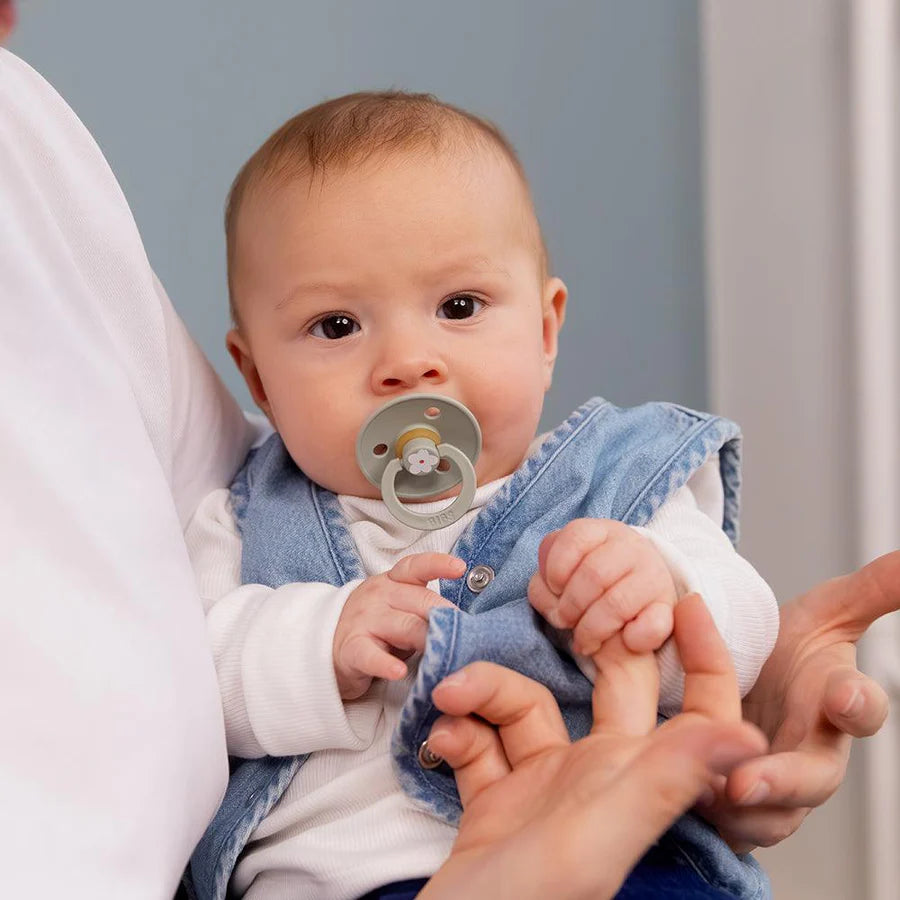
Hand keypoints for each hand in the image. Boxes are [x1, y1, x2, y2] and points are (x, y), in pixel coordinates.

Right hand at [333, 553, 462, 698]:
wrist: (321, 646)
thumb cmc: (371, 628)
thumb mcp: (397, 609)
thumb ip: (424, 610)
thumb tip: (464, 623)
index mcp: (393, 582)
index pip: (416, 567)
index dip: (438, 564)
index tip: (459, 567)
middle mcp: (379, 596)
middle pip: (422, 602)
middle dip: (448, 619)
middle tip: (469, 636)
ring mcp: (364, 621)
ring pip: (406, 627)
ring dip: (429, 640)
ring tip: (445, 654)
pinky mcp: (351, 649)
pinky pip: (371, 655)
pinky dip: (385, 663)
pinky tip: (398, 670)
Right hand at [420, 595, 766, 899]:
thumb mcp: (597, 839)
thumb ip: (664, 783)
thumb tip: (748, 737)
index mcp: (633, 784)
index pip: (691, 712)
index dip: (700, 657)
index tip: (682, 597)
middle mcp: (596, 778)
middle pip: (606, 687)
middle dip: (582, 645)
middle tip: (556, 608)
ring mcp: (543, 787)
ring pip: (524, 706)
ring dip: (484, 692)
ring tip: (450, 697)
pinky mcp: (496, 800)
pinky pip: (482, 742)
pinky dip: (458, 732)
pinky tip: (440, 740)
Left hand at [528, 519, 677, 654]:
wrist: (638, 592)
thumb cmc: (591, 580)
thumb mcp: (565, 568)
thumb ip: (546, 574)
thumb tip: (547, 590)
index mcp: (602, 531)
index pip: (574, 537)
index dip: (555, 569)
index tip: (554, 588)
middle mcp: (631, 547)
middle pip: (593, 574)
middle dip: (570, 606)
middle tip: (564, 622)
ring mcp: (653, 575)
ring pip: (616, 604)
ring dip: (591, 630)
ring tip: (583, 641)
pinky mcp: (668, 607)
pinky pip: (652, 627)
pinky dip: (633, 639)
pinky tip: (623, 641)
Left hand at [698, 550, 898, 851]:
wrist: (744, 674)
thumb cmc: (789, 649)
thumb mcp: (826, 613)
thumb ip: (870, 592)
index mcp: (838, 703)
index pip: (862, 707)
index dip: (858, 703)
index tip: (844, 696)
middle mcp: (813, 751)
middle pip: (811, 780)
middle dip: (783, 781)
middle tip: (747, 781)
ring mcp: (775, 781)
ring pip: (769, 817)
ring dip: (740, 811)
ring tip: (708, 795)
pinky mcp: (735, 800)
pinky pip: (727, 822)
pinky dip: (707, 815)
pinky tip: (682, 799)